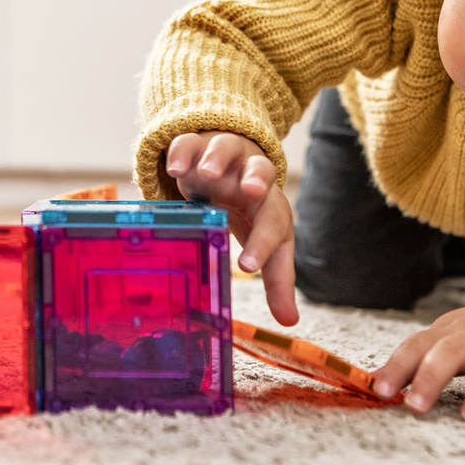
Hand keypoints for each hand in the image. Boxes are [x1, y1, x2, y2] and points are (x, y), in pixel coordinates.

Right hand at [164, 131, 298, 326]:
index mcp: (270, 203)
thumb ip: (276, 277)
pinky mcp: (195, 145)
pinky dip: (183, 152)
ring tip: (206, 174)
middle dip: (257, 178)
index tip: (247, 265)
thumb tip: (289, 321)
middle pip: (262, 169)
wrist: (231, 161)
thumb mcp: (265, 239)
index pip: (273, 222)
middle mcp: (251, 175)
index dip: (263, 243)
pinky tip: (174, 167)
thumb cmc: (250, 208)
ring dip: (217, 159)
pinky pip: (190, 142)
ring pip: (226, 149)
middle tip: (251, 190)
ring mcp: (224, 156)